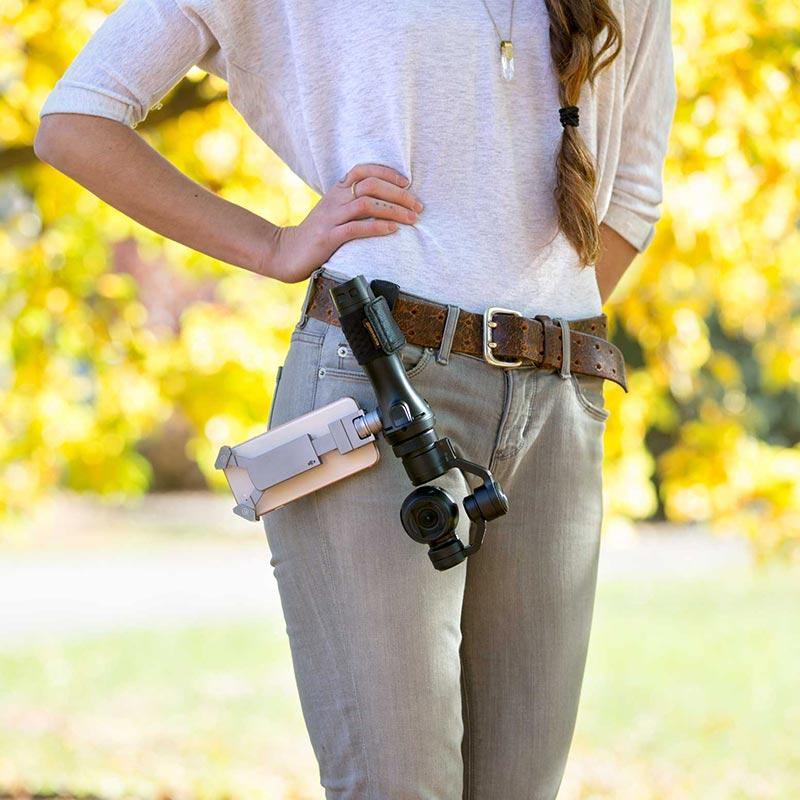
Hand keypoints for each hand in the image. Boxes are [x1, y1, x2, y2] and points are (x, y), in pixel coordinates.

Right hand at [266, 162, 423, 283]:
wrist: (286, 253)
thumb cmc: (317, 235)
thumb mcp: (334, 213)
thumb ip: (353, 204)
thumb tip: (385, 203)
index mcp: (337, 191)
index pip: (363, 170)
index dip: (387, 173)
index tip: (407, 183)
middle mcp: (334, 200)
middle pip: (371, 185)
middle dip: (399, 194)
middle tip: (418, 206)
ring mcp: (331, 218)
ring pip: (367, 204)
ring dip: (394, 210)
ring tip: (412, 219)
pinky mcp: (328, 237)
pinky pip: (356, 228)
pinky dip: (378, 227)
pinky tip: (393, 230)